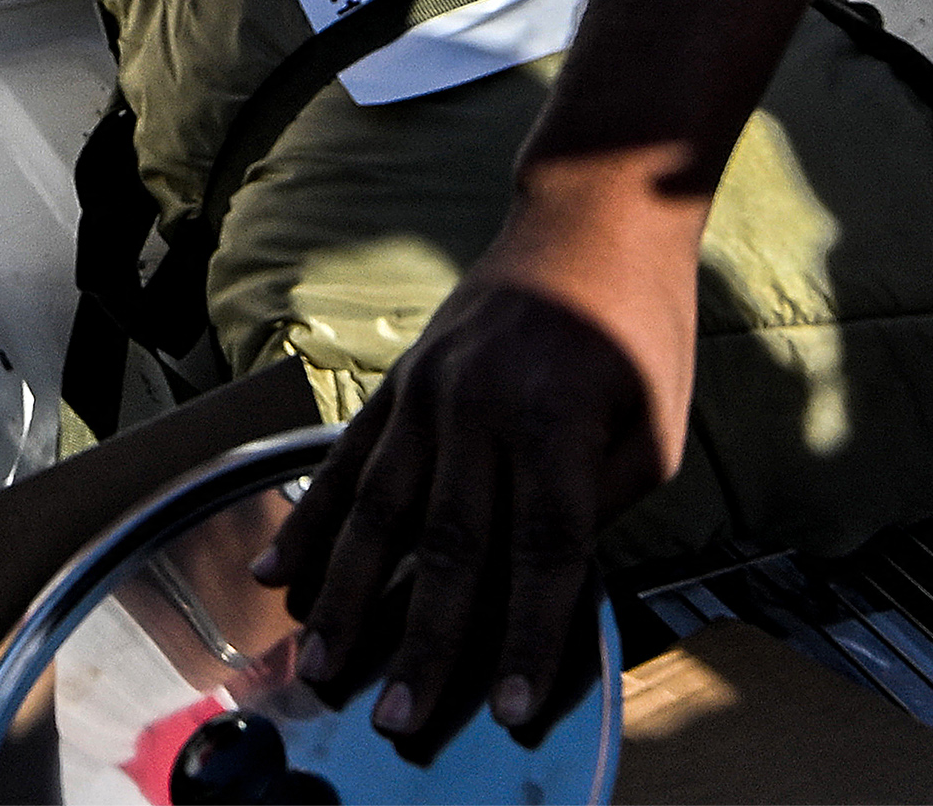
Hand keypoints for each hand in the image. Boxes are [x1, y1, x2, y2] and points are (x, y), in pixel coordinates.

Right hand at [264, 206, 688, 761]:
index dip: (528, 636)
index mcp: (557, 423)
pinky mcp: (400, 383)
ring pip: (379, 509)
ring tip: (319, 662)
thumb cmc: (638, 331)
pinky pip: (348, 462)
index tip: (512, 710)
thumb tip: (539, 584)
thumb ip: (595, 507)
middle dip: (422, 641)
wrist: (589, 218)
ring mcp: (428, 392)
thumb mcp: (654, 429)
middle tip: (397, 715)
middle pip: (448, 545)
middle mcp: (480, 408)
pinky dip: (312, 520)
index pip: (543, 554)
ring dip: (345, 594)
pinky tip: (279, 573)